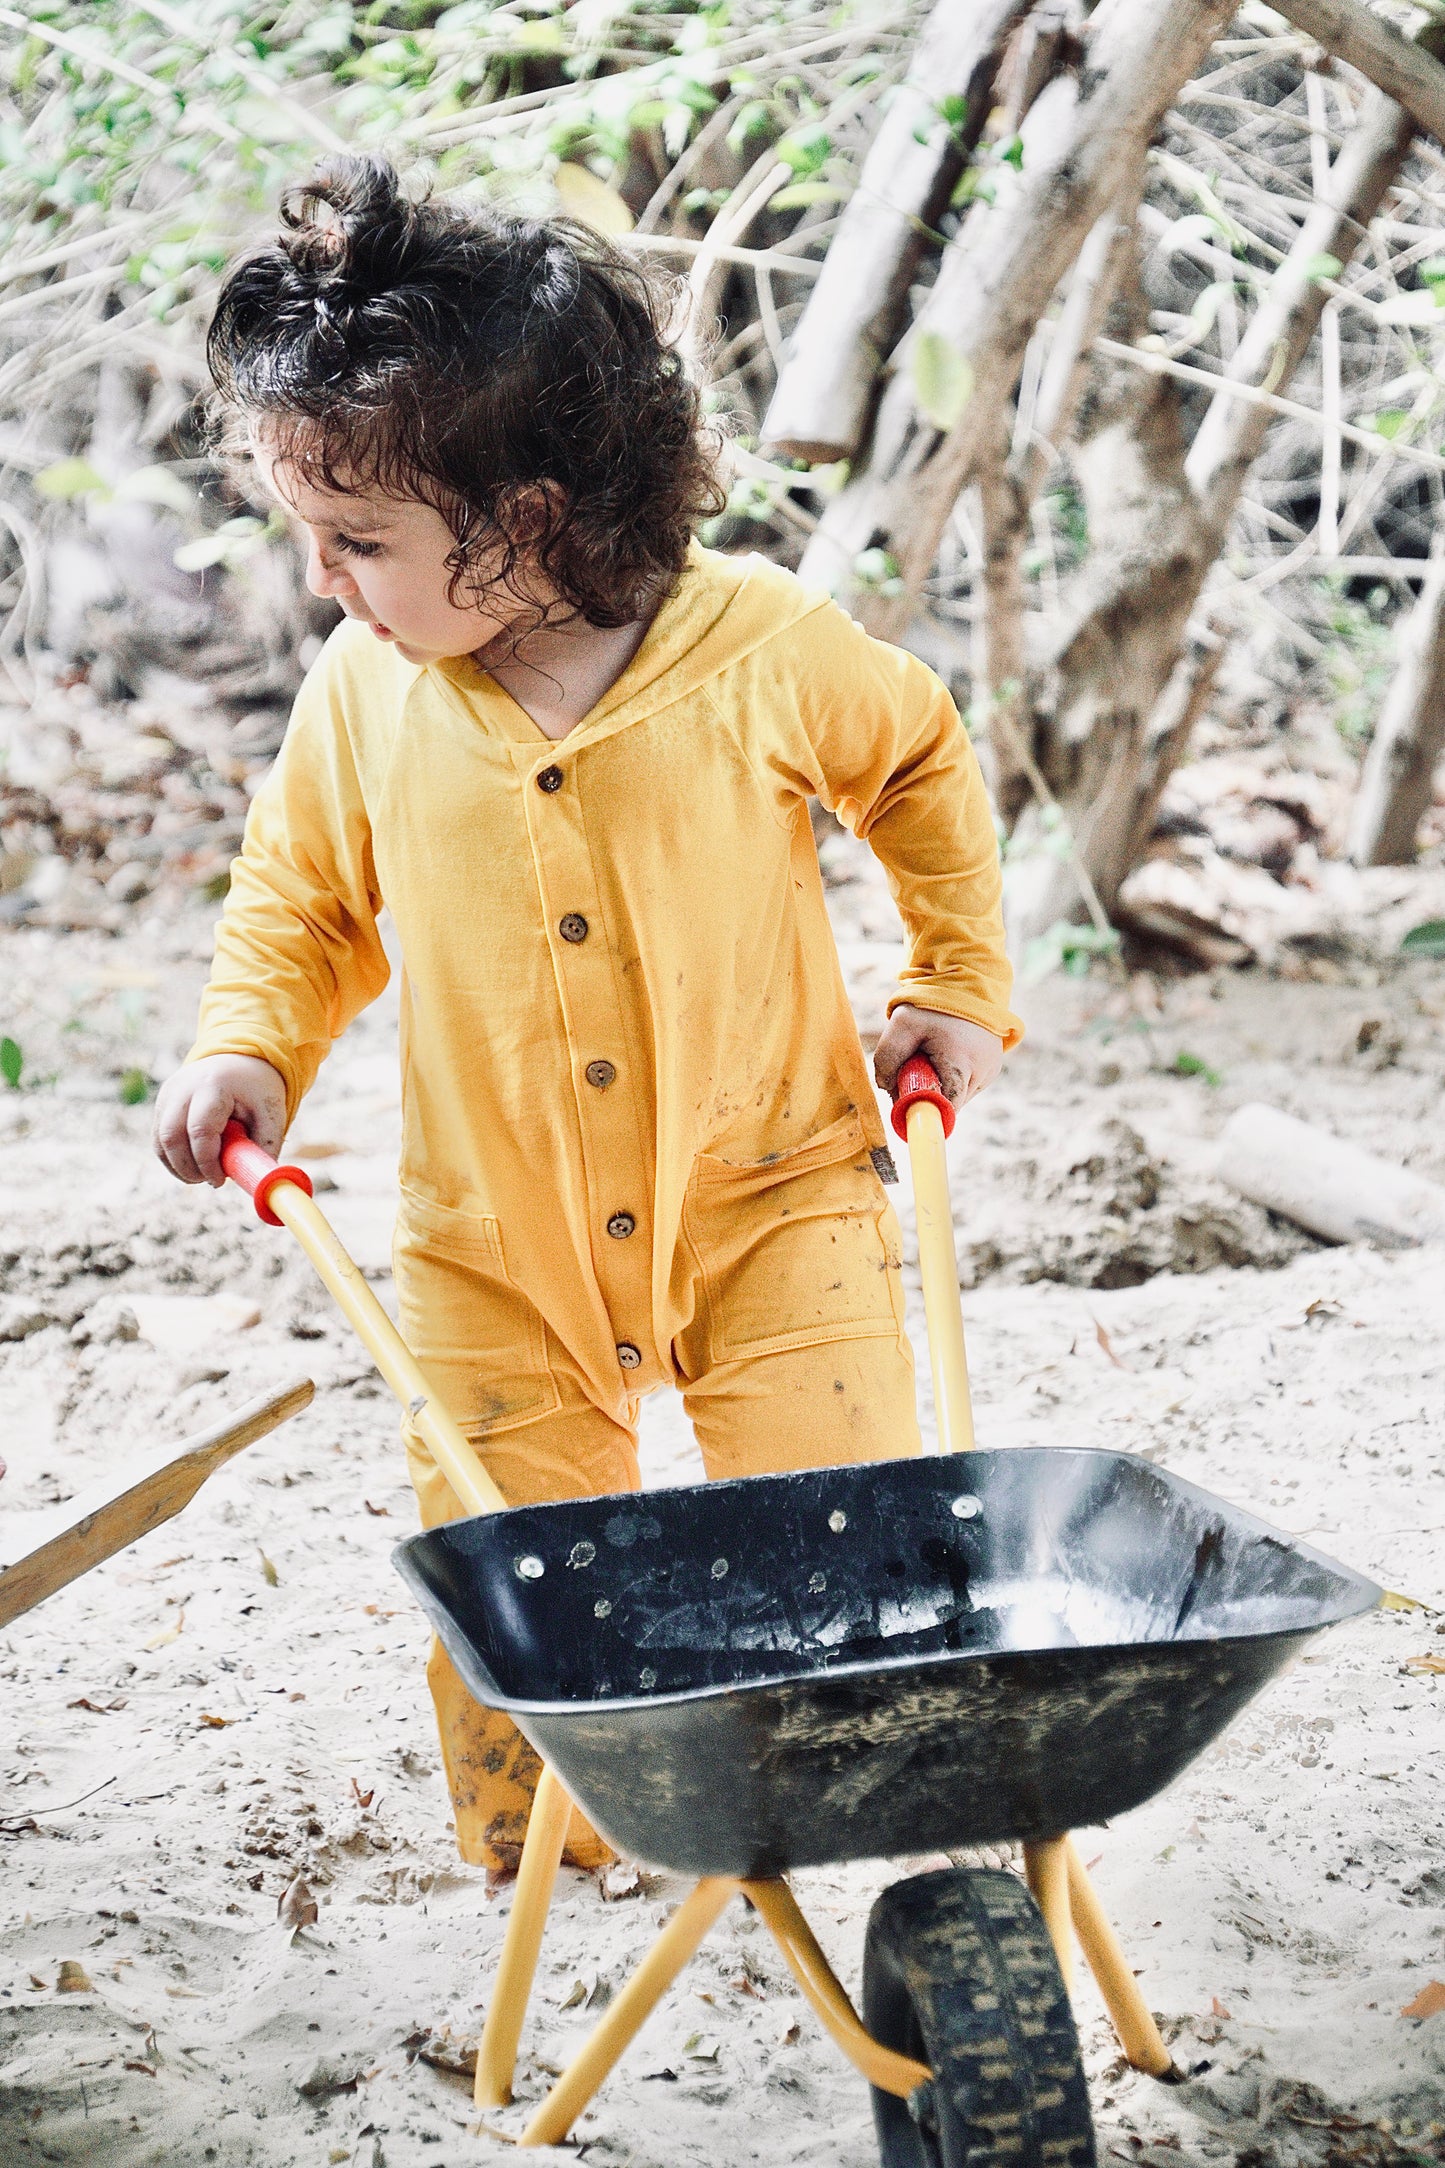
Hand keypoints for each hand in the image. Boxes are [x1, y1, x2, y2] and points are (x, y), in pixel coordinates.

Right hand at [153, 1054, 286, 1186]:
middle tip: (210, 1181)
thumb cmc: (257, 1089)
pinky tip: (192, 1165)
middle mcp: (184, 1088)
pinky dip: (172, 1157)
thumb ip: (266, 1146)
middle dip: (188, 1169)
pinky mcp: (162, 1103)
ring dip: (178, 1167)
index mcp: (214, 1086)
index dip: (207, 1162)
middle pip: (171, 1137)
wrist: (238, 1059)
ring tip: (203, 1175)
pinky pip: (159, 1138)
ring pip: (160, 1141)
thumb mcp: (272, 1113)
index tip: (220, 1180)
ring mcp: (168, 1094)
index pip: (200, 1130)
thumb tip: (261, 1183)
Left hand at [873, 1004, 1002, 1112]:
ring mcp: (991, 1070)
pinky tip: (947, 1055)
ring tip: (933, 1055)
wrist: (965, 981)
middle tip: (914, 1068)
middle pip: (950, 1105)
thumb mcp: (900, 1025)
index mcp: (961, 1063)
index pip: (945, 1108)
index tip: (906, 1106)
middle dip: (928, 1094)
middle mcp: (982, 1071)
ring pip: (959, 1097)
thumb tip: (888, 1090)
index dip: (923, 1111)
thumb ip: (887, 1058)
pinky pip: (968, 1085)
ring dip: (941, 1085)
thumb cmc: (931, 1004)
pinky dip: (953, 1077)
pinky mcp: (993, 1067)